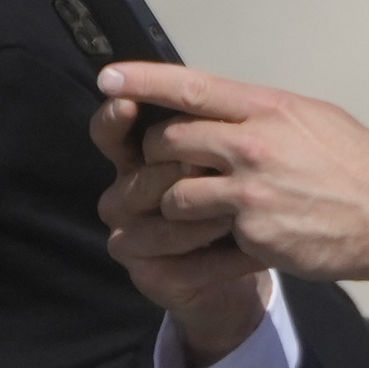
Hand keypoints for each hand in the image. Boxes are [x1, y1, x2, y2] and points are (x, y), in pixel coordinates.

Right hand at [91, 94, 269, 363]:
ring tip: (241, 215)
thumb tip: (217, 88)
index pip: (113, 134)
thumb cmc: (242, 194)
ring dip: (205, 219)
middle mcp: (126, 197)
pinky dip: (224, 259)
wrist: (255, 257)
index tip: (128, 103)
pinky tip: (255, 252)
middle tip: (218, 170)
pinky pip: (185, 268)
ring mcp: (134, 241)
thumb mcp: (234, 150)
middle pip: (140, 180)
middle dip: (179, 173)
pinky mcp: (154, 279)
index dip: (115, 120)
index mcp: (140, 159)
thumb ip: (215, 122)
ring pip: (161, 226)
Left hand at [96, 63, 368, 288]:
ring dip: (176, 204)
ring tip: (199, 211)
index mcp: (270, 109)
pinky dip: (206, 237)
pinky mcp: (251, 232)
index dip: (142, 80)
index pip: (191, 86)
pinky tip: (231, 237)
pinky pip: (203, 234)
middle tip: (166, 166)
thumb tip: (233, 111)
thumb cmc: (363, 169)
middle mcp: (254, 144)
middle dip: (157, 156)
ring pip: (174, 193)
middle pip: (168, 141)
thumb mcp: (318, 121)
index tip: (108, 77)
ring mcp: (249, 190)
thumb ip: (269, 116)